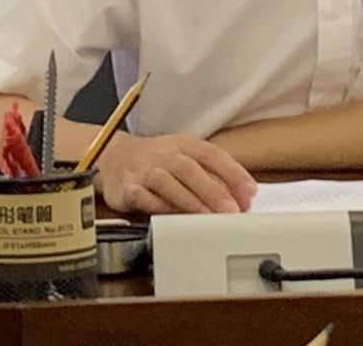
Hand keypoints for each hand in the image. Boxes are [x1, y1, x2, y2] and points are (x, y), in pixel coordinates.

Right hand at [93, 132, 256, 214]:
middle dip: (213, 190)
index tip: (249, 191)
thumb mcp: (184, 157)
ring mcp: (144, 170)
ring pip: (168, 183)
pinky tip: (174, 218)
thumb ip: (210, 175)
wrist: (113, 157)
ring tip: (208, 217)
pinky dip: (159, 207)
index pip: (211, 154)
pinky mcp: (127, 188)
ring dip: (189, 201)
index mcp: (183, 144)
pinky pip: (144, 197)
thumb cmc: (156, 160)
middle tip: (232, 209)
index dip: (232, 172)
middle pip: (190, 169)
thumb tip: (241, 197)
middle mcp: (164, 154)